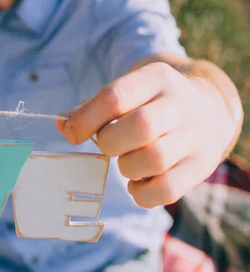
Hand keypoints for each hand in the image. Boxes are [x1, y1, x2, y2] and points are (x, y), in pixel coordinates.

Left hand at [56, 62, 236, 208]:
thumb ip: (91, 107)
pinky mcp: (201, 167)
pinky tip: (138, 182)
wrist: (210, 110)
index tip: (73, 134)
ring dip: (127, 168)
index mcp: (156, 78)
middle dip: (110, 144)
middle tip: (109, 146)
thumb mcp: (127, 92)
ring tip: (128, 161)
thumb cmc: (151, 103)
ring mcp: (196, 136)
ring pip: (153, 160)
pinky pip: (166, 190)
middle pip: (140, 127)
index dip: (85, 120)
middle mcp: (181, 104)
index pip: (115, 97)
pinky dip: (142, 193)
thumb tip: (62, 124)